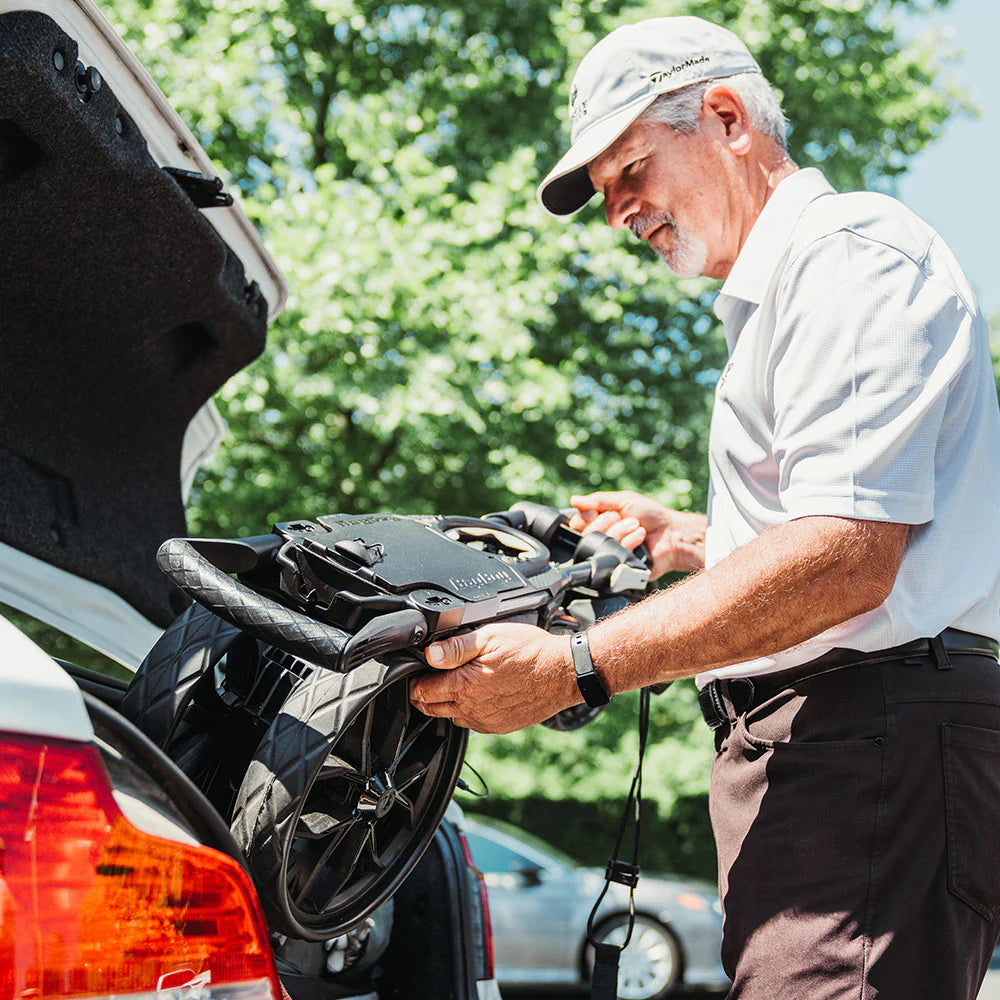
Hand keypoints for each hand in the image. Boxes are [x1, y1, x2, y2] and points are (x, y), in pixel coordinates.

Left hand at [408, 623, 579, 733]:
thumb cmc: (530, 652)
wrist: (562, 673)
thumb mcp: (491, 637)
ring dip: (443, 704)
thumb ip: (457, 647)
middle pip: (431, 709)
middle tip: (424, 680)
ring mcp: (485, 721)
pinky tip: (472, 697)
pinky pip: (470, 723)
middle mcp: (472, 709)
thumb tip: (430, 653)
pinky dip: (464, 712)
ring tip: (449, 686)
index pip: (423, 692)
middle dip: (422, 695)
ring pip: (450, 718)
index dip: (413, 681)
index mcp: (465, 685)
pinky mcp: (498, 727)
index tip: (415, 672)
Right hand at [569, 490, 705, 578]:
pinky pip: (615, 555)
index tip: (596, 512)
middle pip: (586, 534)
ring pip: (601, 544)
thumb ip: (599, 500)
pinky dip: (630, 542)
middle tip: (624, 517)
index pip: (577, 523)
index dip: (585, 518)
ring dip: (622, 530)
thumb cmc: (651, 515)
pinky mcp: (620, 566)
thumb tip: (574, 500)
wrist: (672, 533)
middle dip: (607, 522)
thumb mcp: (624, 500)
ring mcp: (610, 554)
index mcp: (600, 522)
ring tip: (637, 527)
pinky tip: (640, 539)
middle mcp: (603, 539)